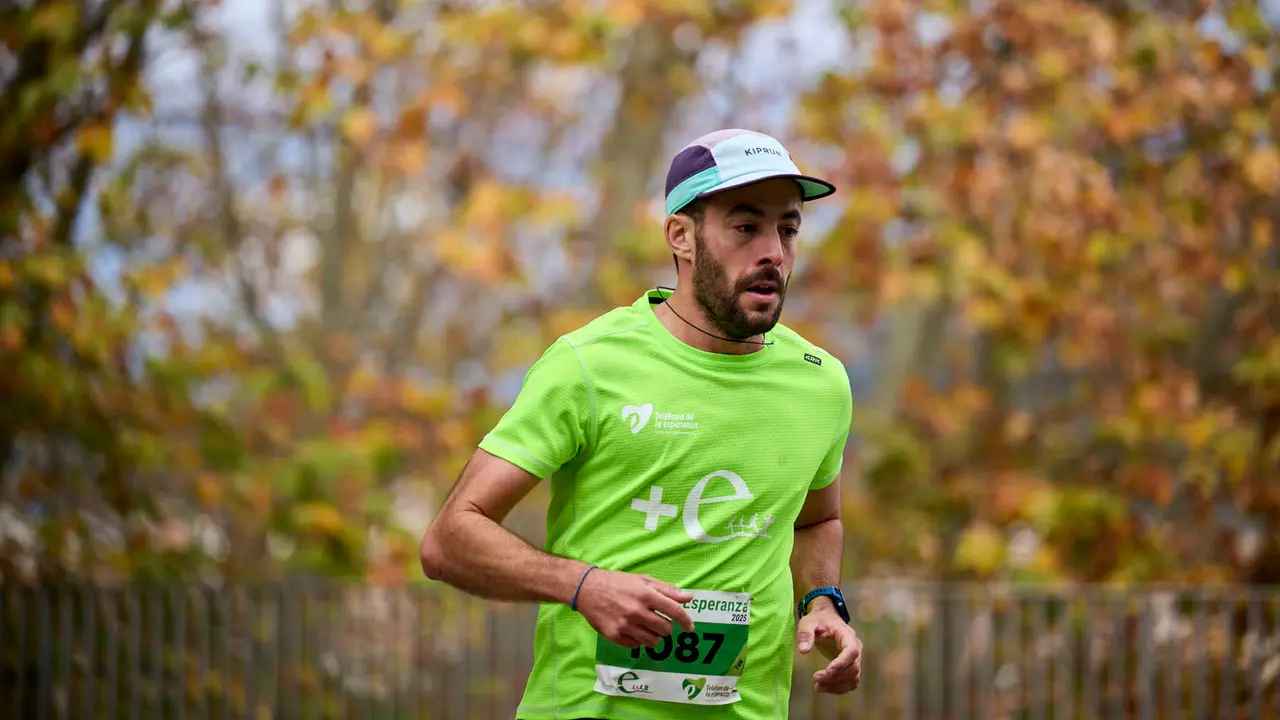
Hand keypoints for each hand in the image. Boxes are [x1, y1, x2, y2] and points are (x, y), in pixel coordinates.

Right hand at [574, 569, 695, 648]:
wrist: (587, 589)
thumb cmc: (617, 582)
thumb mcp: (642, 580)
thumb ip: (666, 590)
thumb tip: (688, 597)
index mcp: (646, 595)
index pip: (674, 611)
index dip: (686, 621)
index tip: (689, 627)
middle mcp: (637, 611)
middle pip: (665, 629)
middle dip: (665, 626)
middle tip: (656, 620)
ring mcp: (625, 626)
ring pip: (653, 641)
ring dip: (653, 636)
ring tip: (645, 626)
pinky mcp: (615, 636)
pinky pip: (636, 645)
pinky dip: (638, 640)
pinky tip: (632, 629)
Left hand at [796, 605, 861, 693]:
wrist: (826, 619)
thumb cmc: (818, 620)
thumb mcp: (808, 622)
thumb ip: (805, 634)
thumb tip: (803, 651)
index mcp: (847, 635)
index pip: (851, 651)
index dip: (842, 663)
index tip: (828, 671)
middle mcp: (856, 648)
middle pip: (853, 668)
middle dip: (835, 677)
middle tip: (815, 678)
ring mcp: (855, 659)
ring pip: (853, 678)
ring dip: (836, 686)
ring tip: (817, 686)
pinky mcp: (851, 667)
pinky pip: (850, 682)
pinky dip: (838, 688)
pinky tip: (824, 687)